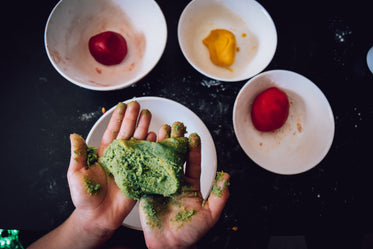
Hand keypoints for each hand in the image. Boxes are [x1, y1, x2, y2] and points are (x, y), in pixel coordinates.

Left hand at [68, 101, 154, 236]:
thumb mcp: (77, 173)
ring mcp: (130, 165)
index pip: (112, 132)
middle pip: (127, 133)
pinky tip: (154, 135)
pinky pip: (147, 158)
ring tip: (148, 115)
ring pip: (138, 142)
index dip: (117, 118)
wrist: (98, 216)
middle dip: (132, 118)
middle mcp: (119, 156)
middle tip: (137, 104)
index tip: (122, 105)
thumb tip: (73, 136)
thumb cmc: (85, 197)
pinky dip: (151, 146)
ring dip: (143, 128)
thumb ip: (78, 154)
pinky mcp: (139, 175)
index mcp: (105, 154)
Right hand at [139, 122, 229, 248]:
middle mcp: (175, 181)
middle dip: (175, 141)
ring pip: (160, 161)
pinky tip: (145, 147)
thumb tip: (227, 176)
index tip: (193, 136)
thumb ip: (219, 195)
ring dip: (160, 145)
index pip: (192, 162)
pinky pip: (146, 173)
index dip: (193, 149)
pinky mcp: (147, 190)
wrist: (170, 246)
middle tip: (176, 126)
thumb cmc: (191, 233)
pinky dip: (145, 159)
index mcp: (190, 184)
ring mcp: (161, 184)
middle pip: (175, 157)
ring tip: (160, 130)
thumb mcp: (210, 214)